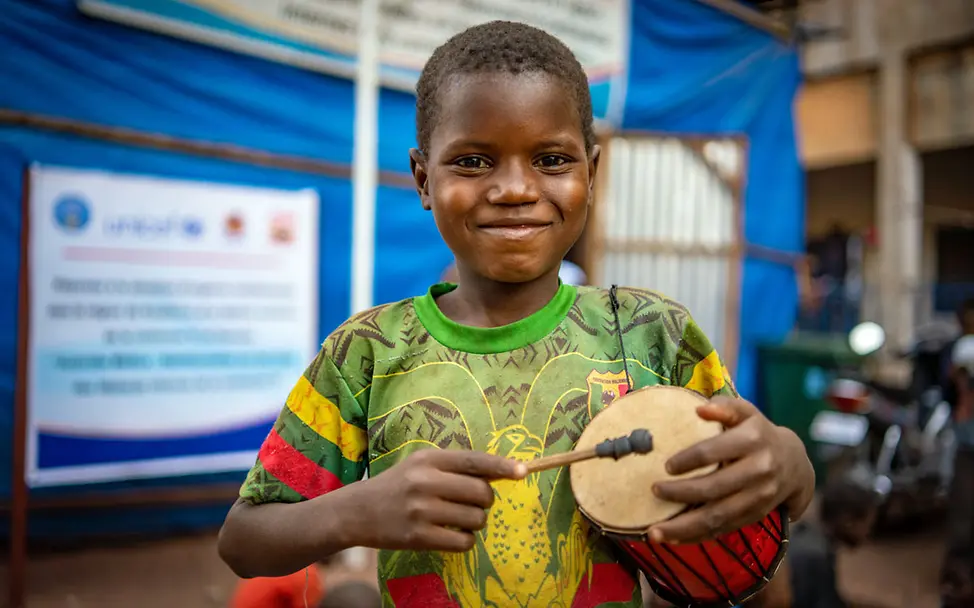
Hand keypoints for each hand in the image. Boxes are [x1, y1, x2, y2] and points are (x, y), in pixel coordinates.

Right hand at [347, 449, 525, 551]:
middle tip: (470, 502)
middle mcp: (425, 482)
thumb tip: (501, 471)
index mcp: (429, 460)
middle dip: (485, 500)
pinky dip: (464, 540)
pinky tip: (451, 534)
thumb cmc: (398, 485)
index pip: (474, 461)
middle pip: (482, 493)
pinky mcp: (419, 537)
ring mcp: (421, 511)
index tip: (523, 471)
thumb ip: (456, 466)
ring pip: (476, 519)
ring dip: (475, 521)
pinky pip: (463, 542)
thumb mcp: (422, 465)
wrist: (358, 511)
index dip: (502, 466)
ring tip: (456, 518)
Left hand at [648, 397, 813, 544]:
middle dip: (680, 493)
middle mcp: (759, 470)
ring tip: (654, 532)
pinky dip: (697, 536)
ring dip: (684, 527)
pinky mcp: (755, 516)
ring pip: (718, 516)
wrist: (795, 464)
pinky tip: (673, 537)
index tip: (666, 466)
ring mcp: (759, 497)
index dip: (688, 459)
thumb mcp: (747, 412)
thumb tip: (700, 409)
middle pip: (714, 488)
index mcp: (753, 439)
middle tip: (654, 490)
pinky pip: (723, 529)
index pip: (714, 450)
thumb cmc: (759, 433)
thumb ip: (725, 407)